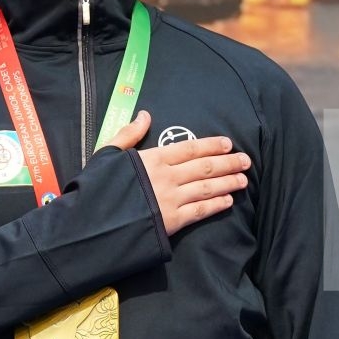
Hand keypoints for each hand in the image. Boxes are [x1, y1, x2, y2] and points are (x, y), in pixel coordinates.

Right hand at [105, 110, 249, 236]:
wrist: (93, 223)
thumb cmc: (97, 188)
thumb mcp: (107, 154)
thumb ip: (128, 135)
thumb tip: (145, 115)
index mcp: (152, 158)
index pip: (189, 148)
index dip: (211, 145)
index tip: (228, 144)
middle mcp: (167, 177)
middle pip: (204, 167)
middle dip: (228, 163)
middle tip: (246, 161)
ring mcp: (171, 200)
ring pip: (207, 188)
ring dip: (228, 183)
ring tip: (243, 180)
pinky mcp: (172, 222)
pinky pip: (200, 211)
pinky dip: (216, 205)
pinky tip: (228, 201)